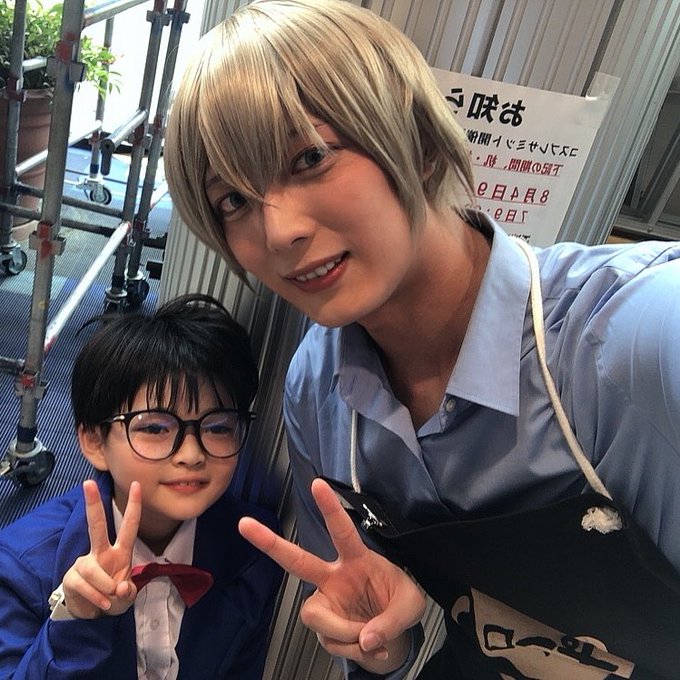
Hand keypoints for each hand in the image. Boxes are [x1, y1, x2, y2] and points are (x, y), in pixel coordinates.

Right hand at [62, 480, 141, 618]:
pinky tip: (102, 604)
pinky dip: (96, 597)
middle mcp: (102, 552)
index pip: (129, 525)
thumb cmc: (113, 598)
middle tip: (88, 483)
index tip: (137, 484)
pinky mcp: (71, 577)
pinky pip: (83, 584)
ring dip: (104, 586)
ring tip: (110, 597)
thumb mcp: (127, 598)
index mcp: (120, 551)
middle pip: (97, 525)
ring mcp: (85, 563)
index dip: (134, 505)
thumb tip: (121, 587)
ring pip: (92, 568)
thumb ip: (128, 593)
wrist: (92, 616)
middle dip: (93, 504)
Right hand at [239, 478, 425, 673]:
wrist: (394, 632)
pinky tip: (367, 645)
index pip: (342, 531)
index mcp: (357, 560)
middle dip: (269, 543)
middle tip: (245, 524)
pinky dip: (351, 649)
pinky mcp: (323, 625)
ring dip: (343, 632)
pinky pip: (330, 641)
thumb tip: (365, 638)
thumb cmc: (400, 602)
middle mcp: (334, 577)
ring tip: (370, 639)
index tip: (317, 484)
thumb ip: (390, 622)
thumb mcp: (411, 607)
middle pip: (297, 559)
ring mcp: (325, 601)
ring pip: (314, 616)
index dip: (330, 508)